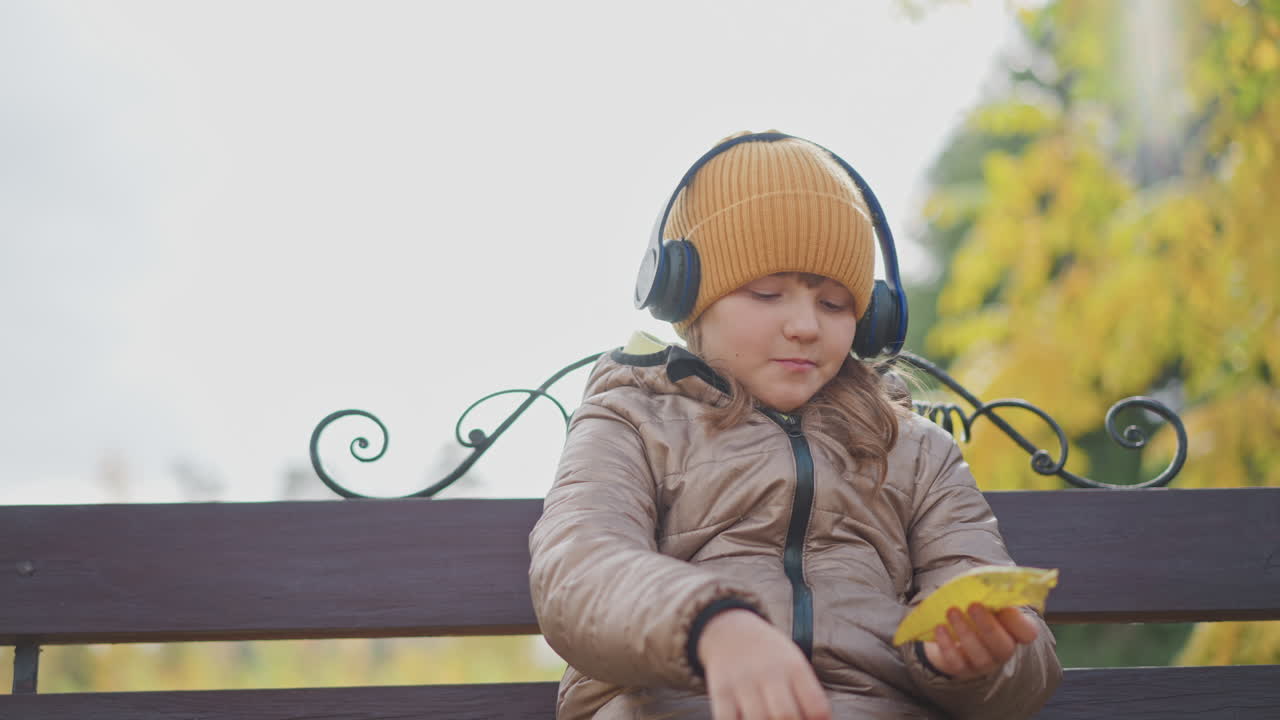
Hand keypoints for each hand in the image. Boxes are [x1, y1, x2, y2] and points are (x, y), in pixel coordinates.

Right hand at [697, 609, 830, 719]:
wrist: (729, 631)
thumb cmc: (769, 657)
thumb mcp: (794, 663)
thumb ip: (806, 694)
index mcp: (795, 667)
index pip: (817, 707)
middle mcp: (769, 673)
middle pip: (786, 716)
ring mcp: (743, 682)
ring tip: (767, 719)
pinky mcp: (721, 691)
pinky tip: (745, 719)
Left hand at [921, 604, 1039, 680]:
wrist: (951, 635)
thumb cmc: (974, 613)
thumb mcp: (984, 603)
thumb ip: (989, 595)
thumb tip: (988, 581)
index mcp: (1014, 633)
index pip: (1028, 633)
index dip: (1018, 621)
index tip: (1004, 606)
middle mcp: (1002, 651)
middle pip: (1003, 646)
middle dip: (988, 626)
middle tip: (973, 605)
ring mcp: (983, 664)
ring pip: (980, 655)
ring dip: (965, 632)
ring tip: (951, 611)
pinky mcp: (962, 669)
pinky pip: (957, 662)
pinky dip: (947, 645)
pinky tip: (940, 628)